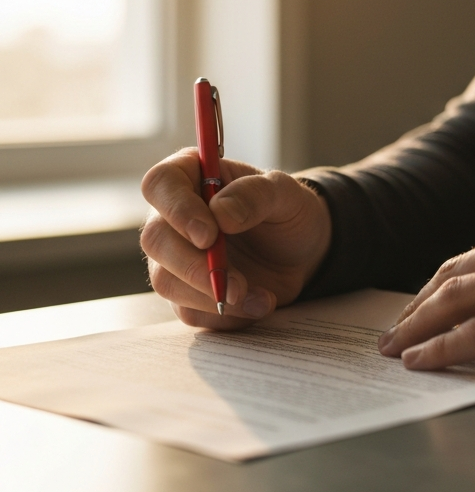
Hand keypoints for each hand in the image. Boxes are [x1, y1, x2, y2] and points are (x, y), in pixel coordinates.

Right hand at [140, 150, 330, 329]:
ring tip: (260, 296)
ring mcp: (175, 257)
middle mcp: (173, 216)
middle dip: (195, 267)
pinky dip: (226, 315)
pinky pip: (190, 311)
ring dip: (211, 295)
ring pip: (166, 281)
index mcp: (192, 176)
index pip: (161, 184)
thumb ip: (255, 195)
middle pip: (156, 239)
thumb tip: (220, 213)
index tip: (209, 235)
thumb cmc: (287, 210)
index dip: (177, 210)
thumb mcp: (284, 192)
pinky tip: (260, 303)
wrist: (302, 251)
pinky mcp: (187, 292)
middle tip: (237, 283)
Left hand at [377, 214, 474, 370]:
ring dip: (419, 327)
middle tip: (392, 333)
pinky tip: (425, 360)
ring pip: (460, 300)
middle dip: (416, 308)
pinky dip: (445, 348)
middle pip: (455, 276)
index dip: (435, 288)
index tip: (415, 310)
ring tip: (396, 349)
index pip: (471, 259)